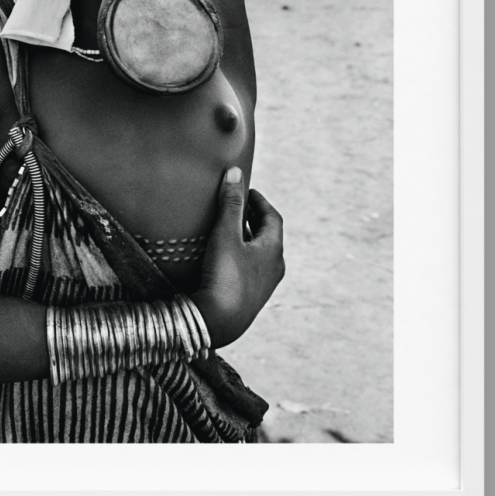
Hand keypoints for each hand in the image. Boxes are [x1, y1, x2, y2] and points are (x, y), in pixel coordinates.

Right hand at [190, 168, 284, 348]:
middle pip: (268, 237)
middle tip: (238, 207)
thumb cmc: (226, 276)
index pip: (273, 218)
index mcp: (274, 250)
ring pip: (259, 255)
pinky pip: (250, 270)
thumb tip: (234, 173)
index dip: (260, 202)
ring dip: (247, 240)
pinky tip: (223, 259)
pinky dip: (241, 257)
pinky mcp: (250, 299)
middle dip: (253, 220)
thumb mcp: (226, 235)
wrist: (219, 322)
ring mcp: (264, 286)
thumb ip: (230, 204)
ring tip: (229, 231)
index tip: (247, 191)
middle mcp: (274, 268)